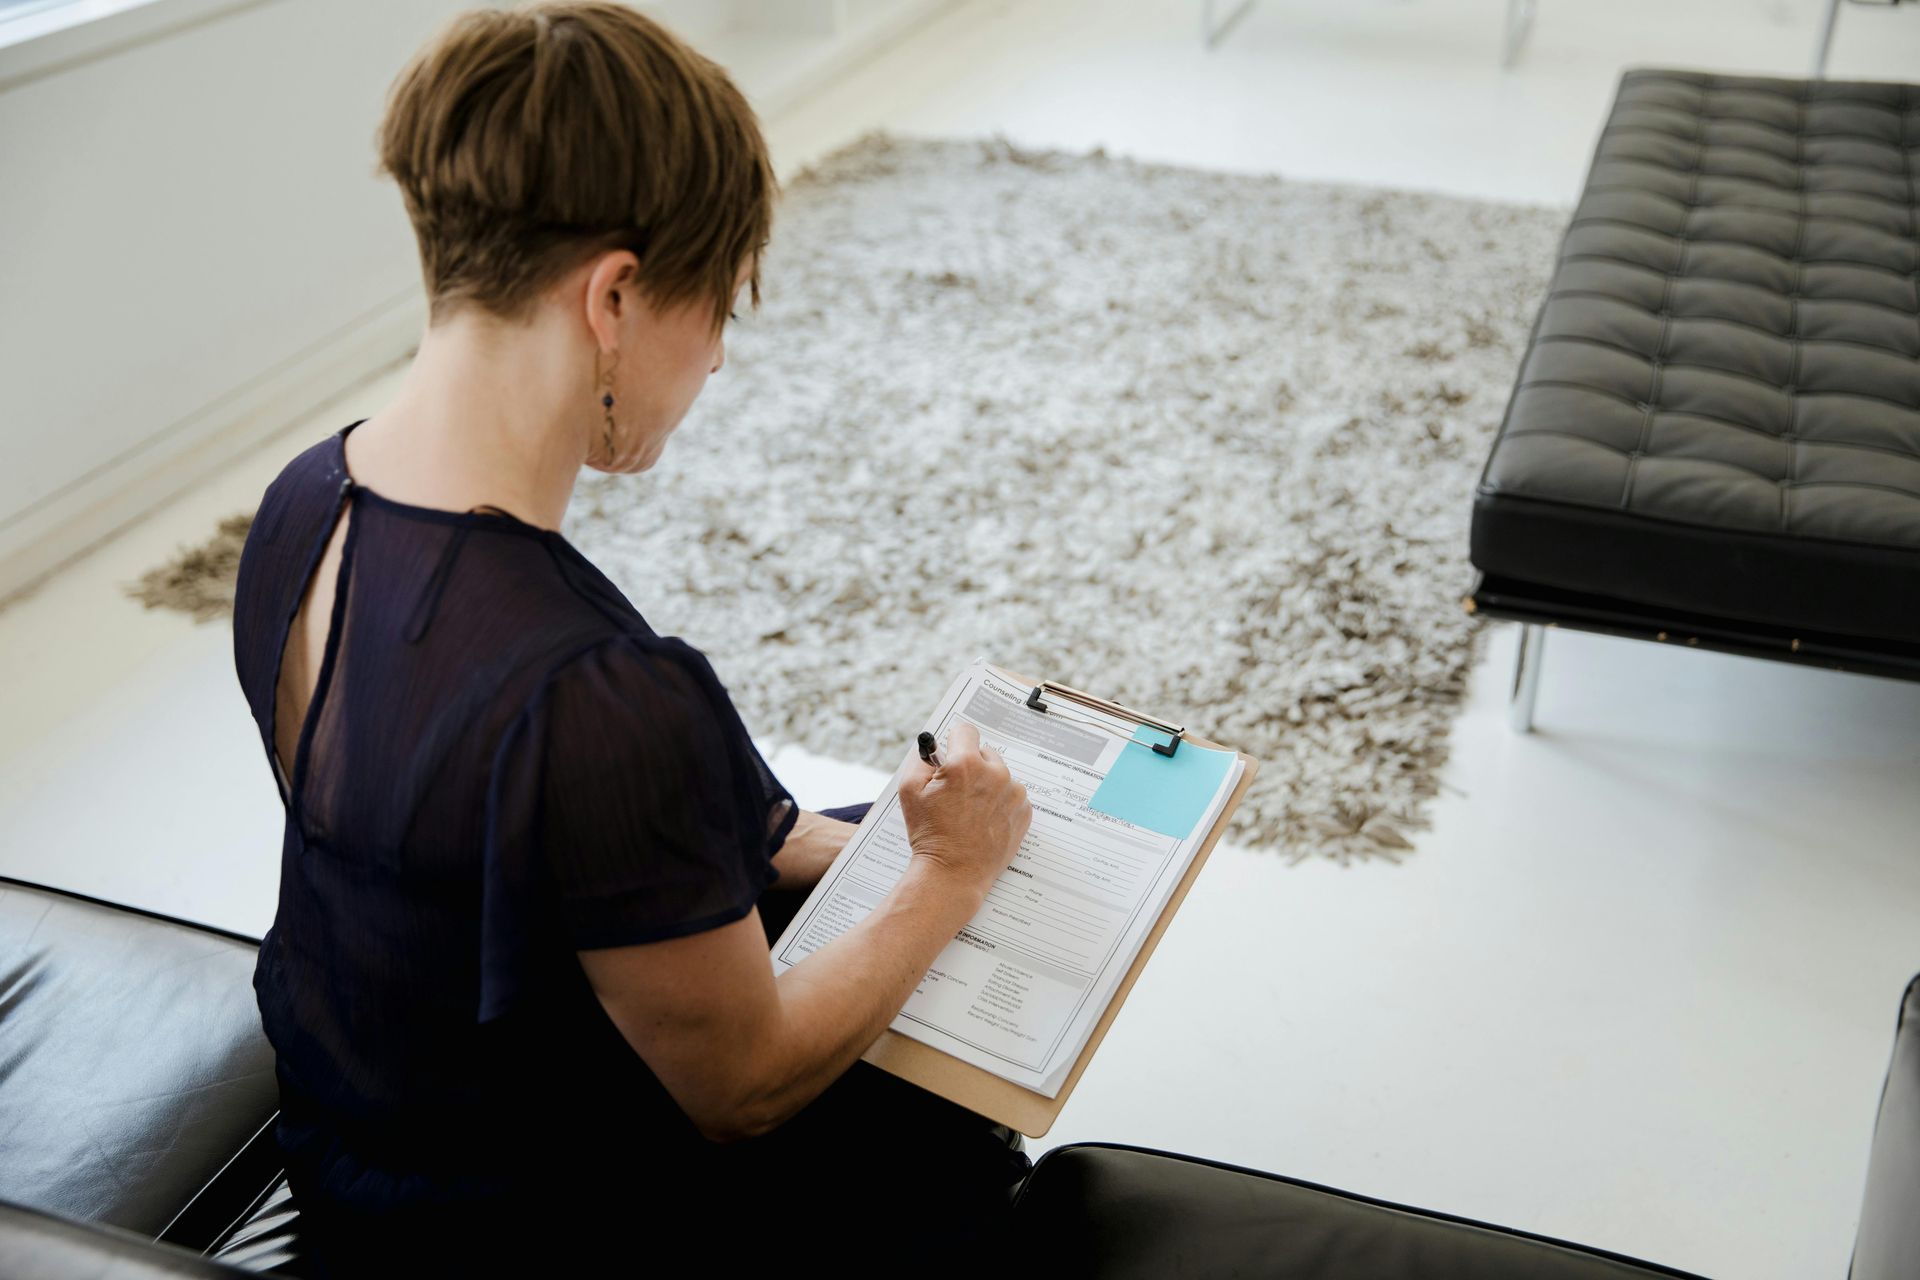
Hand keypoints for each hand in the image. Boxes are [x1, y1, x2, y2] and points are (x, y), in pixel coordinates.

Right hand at [897, 721, 1031, 899]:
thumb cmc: (930, 834)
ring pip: (999, 775)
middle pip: (984, 752)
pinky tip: (983, 821)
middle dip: (970, 765)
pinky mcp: (1024, 811)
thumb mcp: (909, 790)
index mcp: (967, 765)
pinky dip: (999, 803)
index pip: (965, 730)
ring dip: (986, 785)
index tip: (950, 753)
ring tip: (969, 811)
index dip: (953, 741)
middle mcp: (996, 774)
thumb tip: (932, 745)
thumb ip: (920, 759)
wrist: (953, 873)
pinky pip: (1011, 795)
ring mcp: (1014, 793)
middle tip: (955, 791)